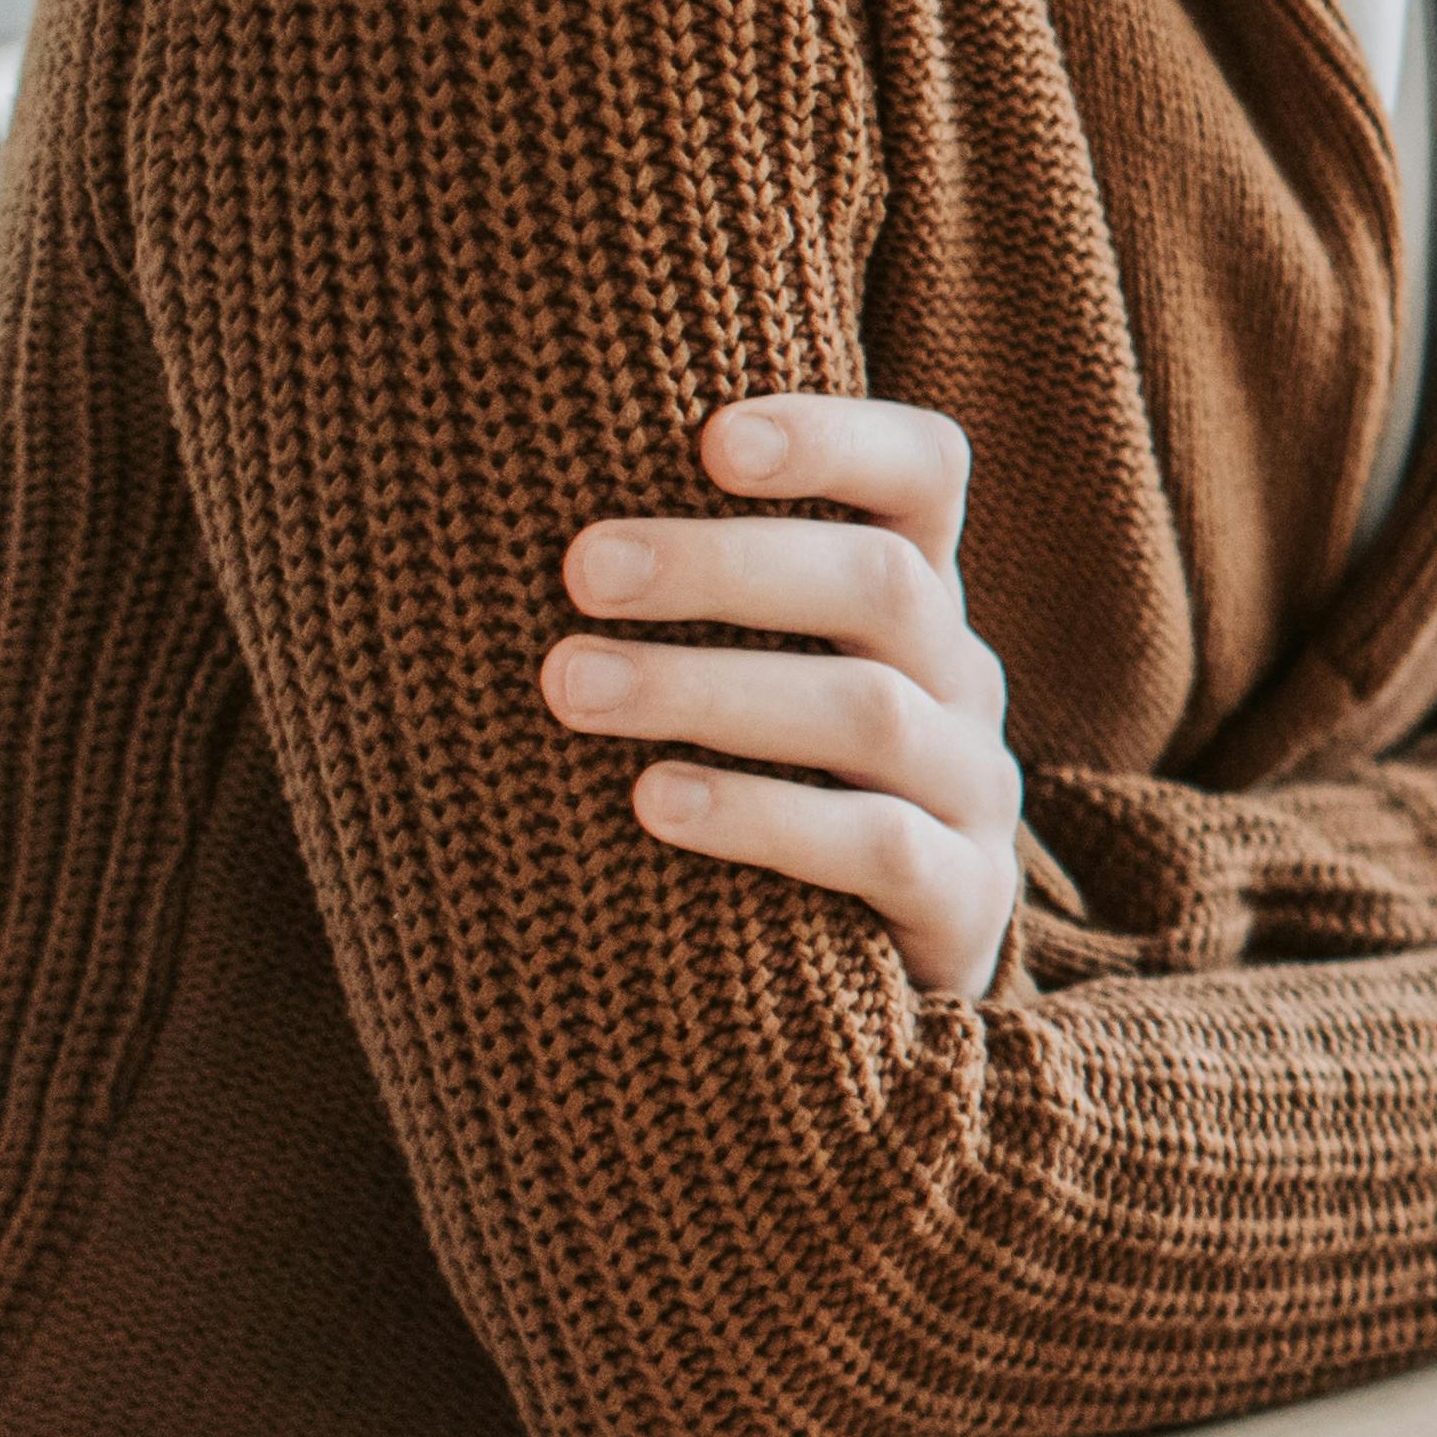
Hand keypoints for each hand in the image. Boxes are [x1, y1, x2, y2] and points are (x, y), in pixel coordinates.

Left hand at [548, 395, 1022, 1003]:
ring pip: (871, 711)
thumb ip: (667, 600)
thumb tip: (466, 501)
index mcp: (909, 599)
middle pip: (884, 583)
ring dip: (712, 687)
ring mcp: (970, 790)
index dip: (836, 440)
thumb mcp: (737, 678)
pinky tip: (654, 802)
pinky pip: (879, 847)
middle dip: (724, 566)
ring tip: (571, 687)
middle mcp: (957, 677)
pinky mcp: (962, 904)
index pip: (922, 473)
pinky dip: (763, 818)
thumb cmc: (738, 790)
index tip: (708, 438)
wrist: (836, 998)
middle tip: (581, 568)